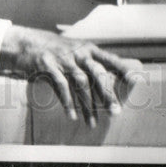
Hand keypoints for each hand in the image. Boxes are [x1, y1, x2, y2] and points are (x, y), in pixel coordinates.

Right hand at [0, 25, 140, 126]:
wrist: (28, 43)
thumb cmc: (57, 51)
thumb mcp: (76, 52)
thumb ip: (93, 64)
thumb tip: (112, 79)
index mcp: (88, 49)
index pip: (109, 59)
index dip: (123, 69)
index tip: (137, 80)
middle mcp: (78, 53)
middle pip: (97, 74)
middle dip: (107, 94)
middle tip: (116, 112)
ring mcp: (63, 59)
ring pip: (80, 83)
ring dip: (88, 105)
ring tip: (93, 124)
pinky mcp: (48, 66)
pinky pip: (60, 86)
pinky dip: (67, 102)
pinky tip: (72, 116)